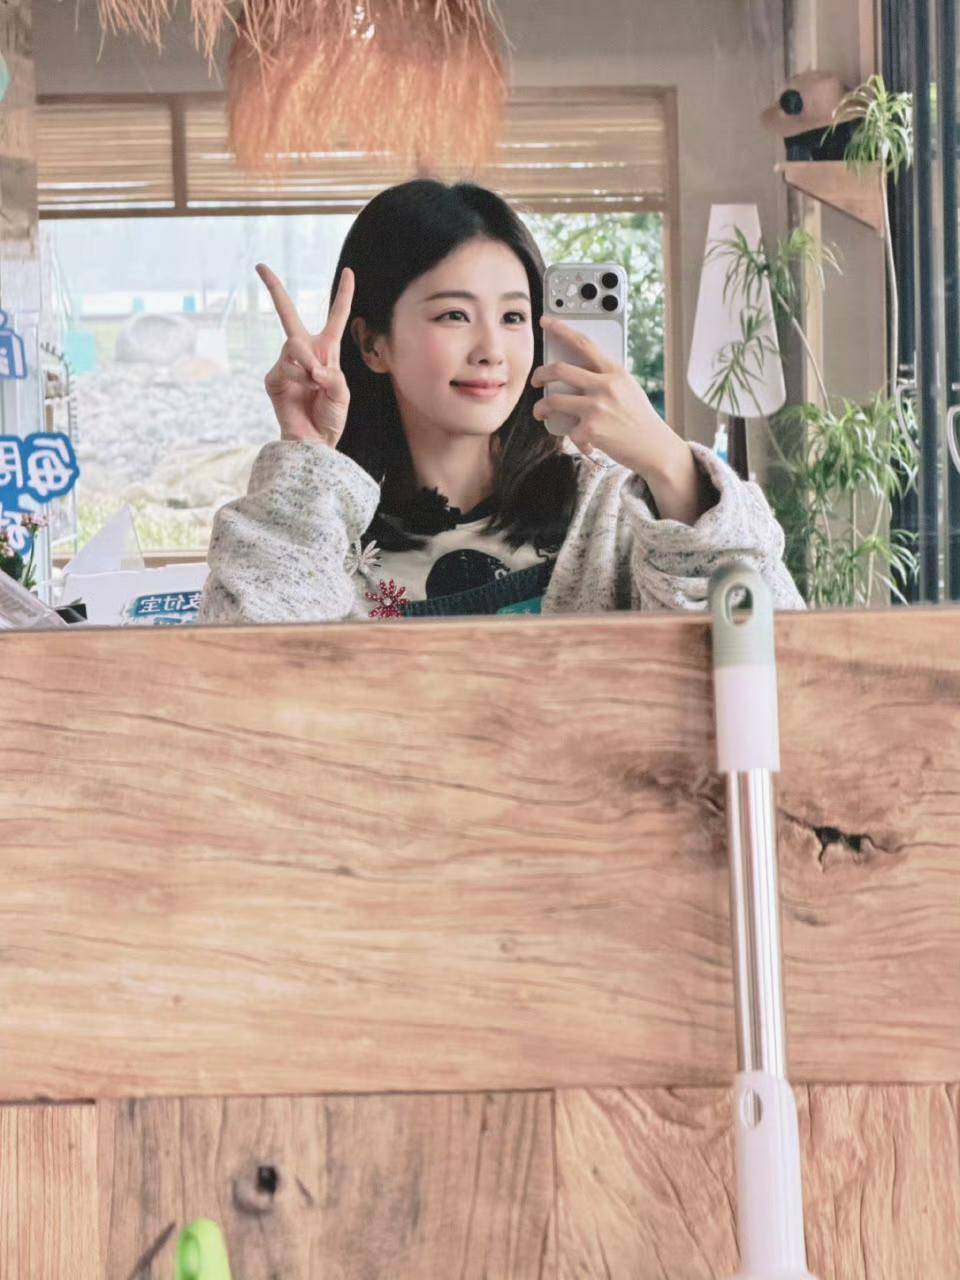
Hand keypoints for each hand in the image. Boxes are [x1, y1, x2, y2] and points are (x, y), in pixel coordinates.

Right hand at [258, 262, 354, 447]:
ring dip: (307, 362)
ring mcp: (286, 364)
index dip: (343, 295)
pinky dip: (298, 378)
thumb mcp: (342, 394)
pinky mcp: (273, 378)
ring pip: (293, 344)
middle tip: (261, 266)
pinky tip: (303, 391)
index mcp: (327, 352)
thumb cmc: (330, 418)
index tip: (348, 271)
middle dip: (274, 289)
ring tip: (315, 383)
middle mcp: (305, 352)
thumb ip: (332, 376)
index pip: (336, 318)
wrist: (314, 442)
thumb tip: (313, 367)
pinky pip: (286, 366)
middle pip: (288, 314)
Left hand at [529, 314, 684, 481]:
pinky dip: (573, 438)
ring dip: (540, 407)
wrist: (654, 447)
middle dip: (540, 374)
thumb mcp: (628, 388)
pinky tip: (584, 442)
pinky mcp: (591, 430)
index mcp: (614, 372)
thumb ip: (606, 378)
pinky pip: (568, 431)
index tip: (546, 322)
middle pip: (560, 370)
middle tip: (536, 380)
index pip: (583, 343)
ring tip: (541, 412)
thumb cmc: (640, 419)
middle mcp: (604, 386)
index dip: (561, 330)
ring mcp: (596, 407)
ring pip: (553, 401)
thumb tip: (579, 374)